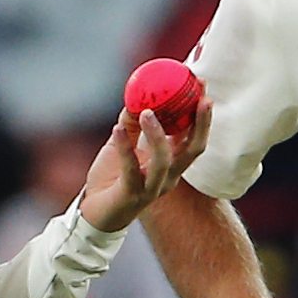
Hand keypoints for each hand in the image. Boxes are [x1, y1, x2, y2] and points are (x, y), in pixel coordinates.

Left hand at [78, 99, 211, 231]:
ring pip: (164, 162)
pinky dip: (124, 147)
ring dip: (158, 135)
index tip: (202, 85)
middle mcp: (168, 177)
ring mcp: (152, 188)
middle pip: (193, 150)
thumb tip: (135, 98)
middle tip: (201, 98)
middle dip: (201, 123)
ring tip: (147, 111)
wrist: (94, 212)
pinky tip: (117, 129)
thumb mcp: (123, 144)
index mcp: (172, 164)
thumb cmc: (113, 178)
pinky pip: (130, 169)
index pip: (194, 137)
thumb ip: (131, 124)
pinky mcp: (131, 195)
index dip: (201, 112)